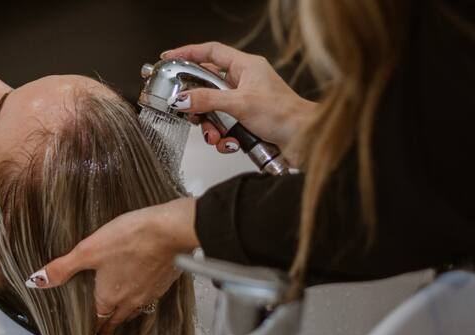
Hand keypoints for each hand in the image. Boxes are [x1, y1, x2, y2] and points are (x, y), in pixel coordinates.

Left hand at [25, 197, 198, 334]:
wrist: (170, 232)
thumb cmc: (130, 239)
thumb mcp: (88, 250)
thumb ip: (62, 268)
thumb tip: (36, 281)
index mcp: (109, 297)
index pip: (99, 320)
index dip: (94, 328)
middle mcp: (130, 301)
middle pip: (117, 319)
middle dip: (109, 325)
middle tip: (105, 331)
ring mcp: (150, 293)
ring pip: (135, 310)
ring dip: (127, 313)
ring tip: (122, 314)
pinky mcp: (164, 283)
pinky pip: (151, 296)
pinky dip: (144, 296)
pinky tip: (144, 287)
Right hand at [162, 42, 315, 165]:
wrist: (304, 140)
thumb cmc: (285, 114)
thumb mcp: (239, 104)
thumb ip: (207, 100)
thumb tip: (182, 99)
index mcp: (246, 66)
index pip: (211, 52)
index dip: (188, 53)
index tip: (169, 58)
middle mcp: (246, 82)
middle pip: (208, 86)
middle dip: (198, 104)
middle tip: (189, 112)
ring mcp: (246, 102)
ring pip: (215, 111)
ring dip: (211, 126)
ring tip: (215, 136)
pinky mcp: (248, 121)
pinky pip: (225, 127)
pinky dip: (224, 138)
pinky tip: (230, 143)